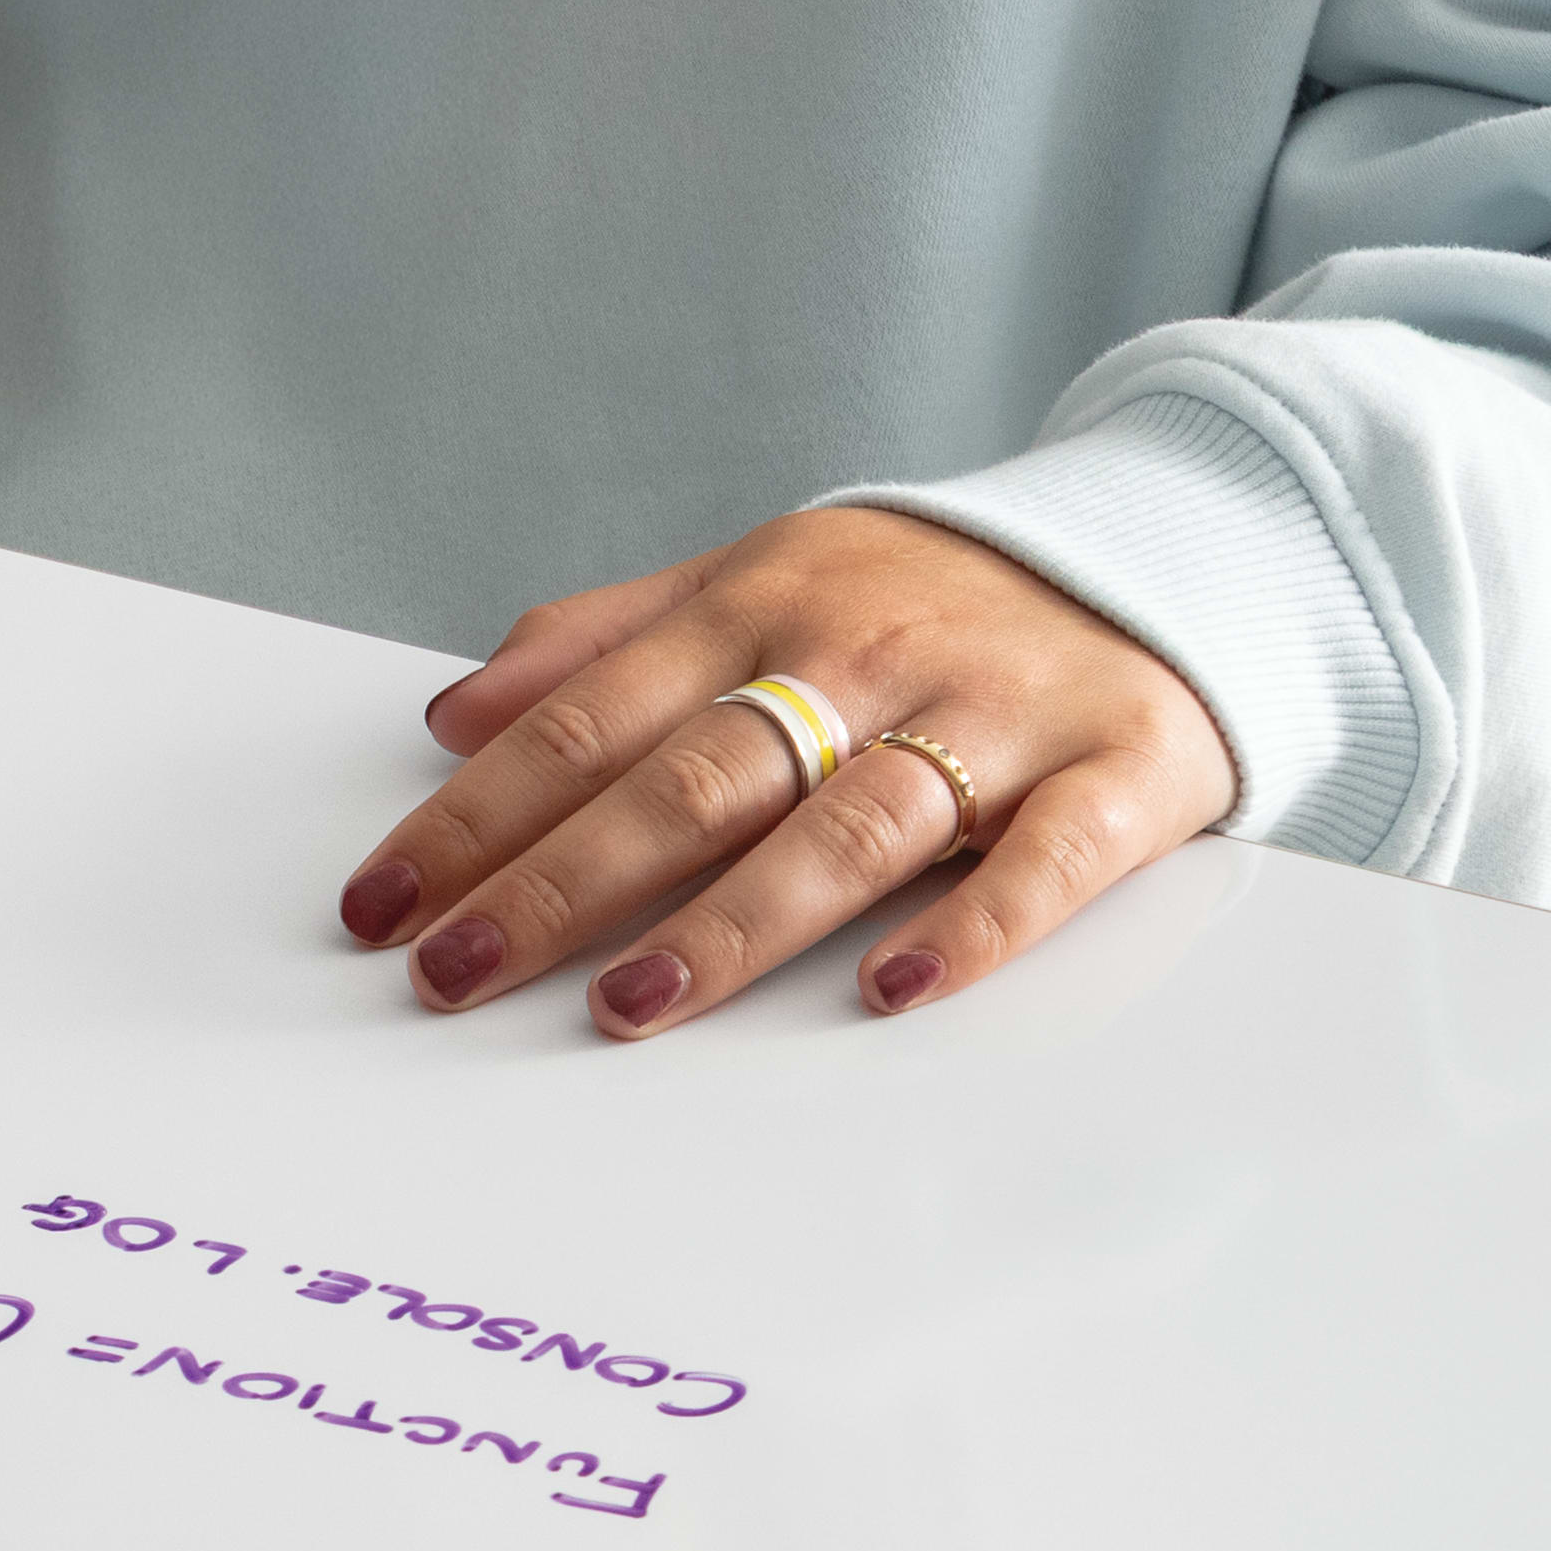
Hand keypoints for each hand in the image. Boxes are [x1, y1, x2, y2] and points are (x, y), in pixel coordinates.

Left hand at [333, 510, 1240, 1038]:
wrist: (1167, 547)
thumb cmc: (928, 594)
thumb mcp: (763, 576)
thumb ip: (609, 642)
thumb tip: (456, 710)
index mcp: (764, 604)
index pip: (589, 722)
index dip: (476, 817)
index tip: (383, 906)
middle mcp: (866, 655)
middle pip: (694, 778)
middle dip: (561, 880)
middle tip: (456, 973)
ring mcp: (993, 716)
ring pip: (851, 822)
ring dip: (736, 918)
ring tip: (630, 1002)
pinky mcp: (1116, 769)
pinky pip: (1047, 860)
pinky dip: (975, 926)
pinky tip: (894, 990)